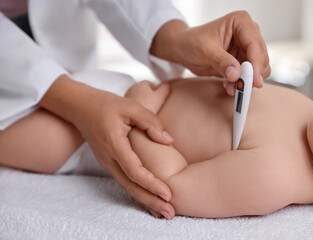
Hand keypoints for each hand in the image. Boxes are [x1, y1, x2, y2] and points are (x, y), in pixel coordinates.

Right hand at [39, 75, 174, 218]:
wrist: (79, 106)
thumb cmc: (106, 104)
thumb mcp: (130, 106)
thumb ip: (150, 122)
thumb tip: (168, 141)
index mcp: (114, 144)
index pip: (134, 171)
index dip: (152, 183)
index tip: (168, 193)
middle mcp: (108, 158)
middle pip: (131, 186)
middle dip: (151, 201)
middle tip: (170, 213)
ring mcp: (107, 162)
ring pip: (127, 187)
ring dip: (145, 200)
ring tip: (163, 212)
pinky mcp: (109, 162)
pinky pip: (124, 181)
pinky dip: (137, 192)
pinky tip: (148, 200)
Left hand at [151, 11, 270, 94]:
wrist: (182, 49)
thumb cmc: (191, 42)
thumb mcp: (205, 50)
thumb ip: (221, 61)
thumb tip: (236, 75)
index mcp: (240, 22)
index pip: (254, 43)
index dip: (256, 63)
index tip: (253, 80)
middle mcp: (247, 34)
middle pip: (260, 57)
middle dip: (252, 74)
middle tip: (243, 88)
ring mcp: (246, 48)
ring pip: (257, 69)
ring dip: (246, 81)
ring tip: (230, 87)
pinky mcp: (242, 61)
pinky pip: (248, 76)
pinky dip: (241, 84)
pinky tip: (229, 86)